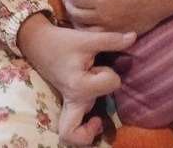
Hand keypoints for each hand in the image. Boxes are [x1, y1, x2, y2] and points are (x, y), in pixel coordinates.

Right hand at [17, 12, 135, 145]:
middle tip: (99, 116)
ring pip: (71, 135)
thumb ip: (111, 40)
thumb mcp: (87, 39)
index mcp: (79, 86)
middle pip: (78, 133)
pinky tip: (92, 118)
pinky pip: (70, 127)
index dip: (110, 73)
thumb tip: (133, 37)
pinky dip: (80, 129)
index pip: (111, 85)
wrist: (38, 43)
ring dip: (85, 134)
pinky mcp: (67, 103)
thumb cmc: (62, 42)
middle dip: (91, 129)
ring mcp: (68, 104)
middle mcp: (73, 100)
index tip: (99, 64)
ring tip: (96, 121)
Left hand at [61, 0, 172, 34]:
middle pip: (76, 14)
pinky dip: (88, 30)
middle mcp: (104, 16)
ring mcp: (111, 28)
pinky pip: (97, 36)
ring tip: (74, 10)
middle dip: (68, 4)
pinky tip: (87, 23)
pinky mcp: (119, 34)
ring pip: (83, 29)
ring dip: (75, 20)